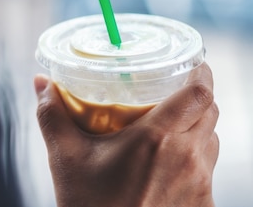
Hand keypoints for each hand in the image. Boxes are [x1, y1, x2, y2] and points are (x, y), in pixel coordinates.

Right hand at [35, 63, 218, 206]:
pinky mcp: (203, 205)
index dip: (200, 71)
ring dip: (195, 126)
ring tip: (167, 126)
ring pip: (211, 139)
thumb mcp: (65, 157)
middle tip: (172, 89)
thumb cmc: (89, 206)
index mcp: (157, 139)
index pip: (199, 93)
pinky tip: (166, 163)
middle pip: (210, 111)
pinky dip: (194, 156)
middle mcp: (187, 158)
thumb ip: (53, 114)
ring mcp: (200, 185)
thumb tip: (42, 83)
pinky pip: (208, 169)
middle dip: (195, 95)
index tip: (191, 62)